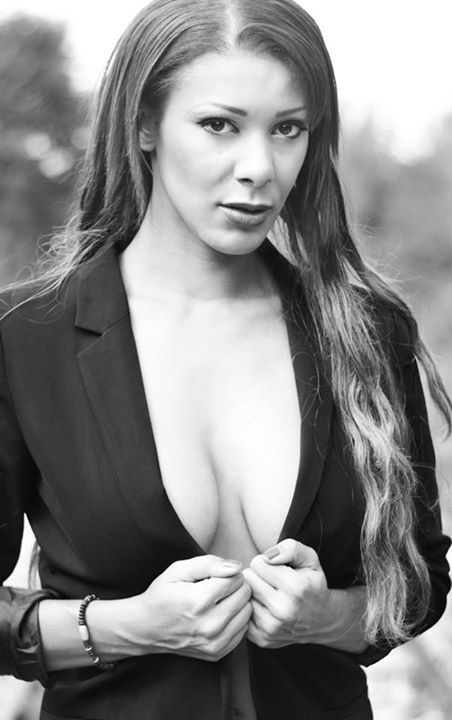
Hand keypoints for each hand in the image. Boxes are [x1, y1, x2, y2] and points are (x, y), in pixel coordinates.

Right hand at [132, 555, 251, 661]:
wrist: (146, 628)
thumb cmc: (163, 595)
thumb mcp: (179, 570)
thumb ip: (209, 563)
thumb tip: (236, 567)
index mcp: (199, 601)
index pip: (236, 578)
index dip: (228, 572)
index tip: (216, 575)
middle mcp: (209, 624)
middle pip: (245, 595)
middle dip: (235, 585)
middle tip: (218, 586)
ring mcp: (214, 642)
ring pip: (248, 612)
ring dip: (238, 603)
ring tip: (220, 600)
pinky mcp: (217, 653)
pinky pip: (243, 630)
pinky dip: (236, 620)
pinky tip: (220, 615)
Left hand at [243, 539, 366, 650]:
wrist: (321, 621)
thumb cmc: (312, 584)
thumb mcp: (310, 559)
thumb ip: (291, 548)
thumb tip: (268, 556)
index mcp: (295, 588)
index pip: (257, 563)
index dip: (265, 562)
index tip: (275, 568)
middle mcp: (282, 610)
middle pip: (248, 578)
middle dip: (257, 575)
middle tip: (270, 581)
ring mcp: (271, 628)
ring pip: (243, 596)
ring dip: (253, 592)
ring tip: (268, 593)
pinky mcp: (262, 639)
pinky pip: (242, 613)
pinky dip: (251, 608)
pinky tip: (264, 607)